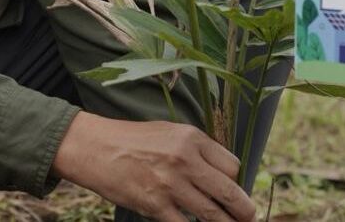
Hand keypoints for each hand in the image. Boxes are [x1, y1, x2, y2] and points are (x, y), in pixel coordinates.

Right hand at [51, 111, 256, 221]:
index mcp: (192, 138)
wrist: (94, 148)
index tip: (234, 190)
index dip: (237, 181)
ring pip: (211, 214)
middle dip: (244, 209)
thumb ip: (195, 150)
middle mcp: (185, 159)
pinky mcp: (154, 205)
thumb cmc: (132, 140)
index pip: (232, 165)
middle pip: (229, 191)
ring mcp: (170, 184)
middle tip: (250, 218)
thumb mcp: (169, 132)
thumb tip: (220, 173)